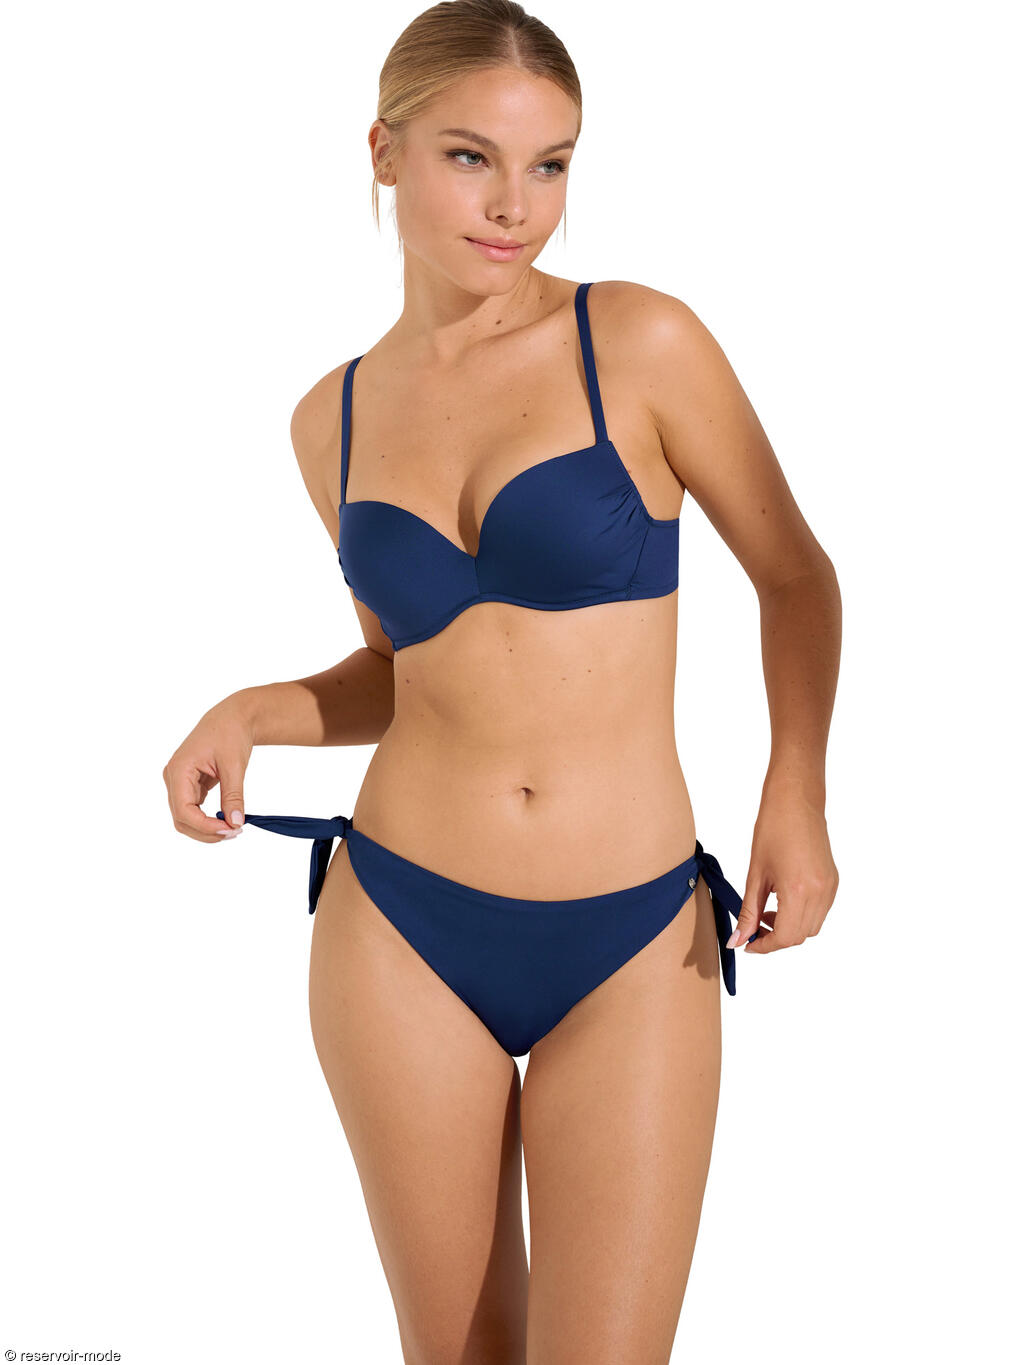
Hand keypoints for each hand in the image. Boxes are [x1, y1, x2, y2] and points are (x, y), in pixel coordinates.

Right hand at [163, 694, 255, 842]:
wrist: (232, 718)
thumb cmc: (230, 733)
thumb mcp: (234, 765)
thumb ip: (233, 796)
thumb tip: (236, 823)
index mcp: (178, 769)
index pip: (184, 810)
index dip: (205, 826)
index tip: (230, 830)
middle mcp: (173, 778)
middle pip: (182, 819)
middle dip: (206, 831)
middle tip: (234, 832)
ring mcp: (179, 783)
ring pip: (186, 818)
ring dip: (206, 829)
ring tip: (232, 829)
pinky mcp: (189, 786)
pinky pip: (193, 811)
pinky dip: (208, 820)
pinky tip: (226, 821)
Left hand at [728, 778, 838, 954]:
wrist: (796, 801)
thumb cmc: (773, 828)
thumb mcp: (755, 873)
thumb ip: (748, 910)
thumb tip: (739, 939)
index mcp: (799, 891)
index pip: (785, 937)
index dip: (765, 946)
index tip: (748, 944)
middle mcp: (820, 893)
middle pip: (800, 936)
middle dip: (776, 938)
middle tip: (754, 928)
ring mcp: (830, 888)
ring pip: (812, 927)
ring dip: (789, 928)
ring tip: (767, 912)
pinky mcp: (833, 881)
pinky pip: (820, 911)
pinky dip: (801, 915)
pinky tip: (784, 901)